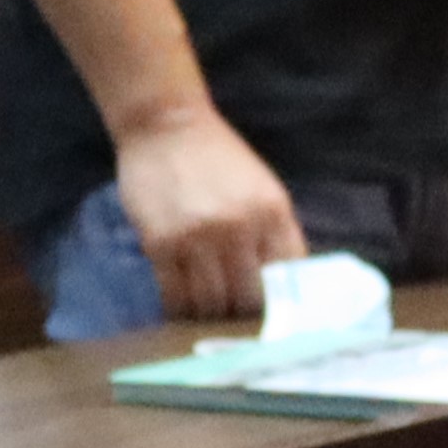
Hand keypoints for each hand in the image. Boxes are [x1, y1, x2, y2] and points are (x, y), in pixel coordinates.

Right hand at [111, 104, 307, 322]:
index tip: (272, 317)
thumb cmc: (219, 158)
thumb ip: (276, 235)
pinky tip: (182, 308)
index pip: (287, 279)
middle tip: (236, 322)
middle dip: (243, 315)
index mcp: (272, 212)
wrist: (166, 125)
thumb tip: (286, 290)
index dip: (280, 304)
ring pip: (211, 304)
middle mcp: (239, 227)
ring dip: (210, 317)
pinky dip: (180, 310)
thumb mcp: (263, 189)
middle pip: (248, 299)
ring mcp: (198, 237)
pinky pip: (175, 296)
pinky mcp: (160, 244)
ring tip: (207, 317)